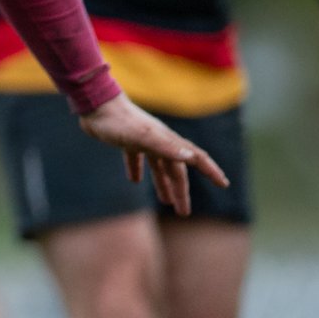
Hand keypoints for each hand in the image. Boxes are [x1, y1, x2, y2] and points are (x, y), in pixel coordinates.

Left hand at [75, 93, 230, 216]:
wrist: (94, 105)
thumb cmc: (118, 122)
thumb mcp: (142, 136)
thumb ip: (165, 146)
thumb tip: (190, 156)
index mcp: (167, 141)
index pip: (196, 158)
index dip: (211, 171)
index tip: (224, 184)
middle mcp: (159, 141)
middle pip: (175, 170)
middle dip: (181, 191)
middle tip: (183, 212)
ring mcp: (142, 140)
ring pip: (158, 166)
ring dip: (163, 184)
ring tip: (166, 202)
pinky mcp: (125, 140)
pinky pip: (136, 158)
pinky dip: (137, 170)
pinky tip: (134, 180)